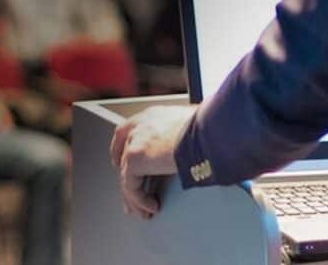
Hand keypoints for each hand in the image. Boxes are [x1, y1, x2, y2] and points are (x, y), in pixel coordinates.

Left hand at [110, 105, 195, 219]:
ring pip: (126, 175)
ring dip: (134, 197)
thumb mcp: (190, 127)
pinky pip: (132, 186)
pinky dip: (140, 200)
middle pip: (122, 154)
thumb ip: (181, 136)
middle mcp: (139, 126)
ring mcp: (134, 142)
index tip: (121, 162)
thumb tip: (190, 147)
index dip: (121, 148)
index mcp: (151, 116)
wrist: (205, 132)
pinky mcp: (135, 159)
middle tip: (129, 195)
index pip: (126, 131)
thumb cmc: (207, 128)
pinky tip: (152, 206)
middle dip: (124, 176)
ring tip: (144, 210)